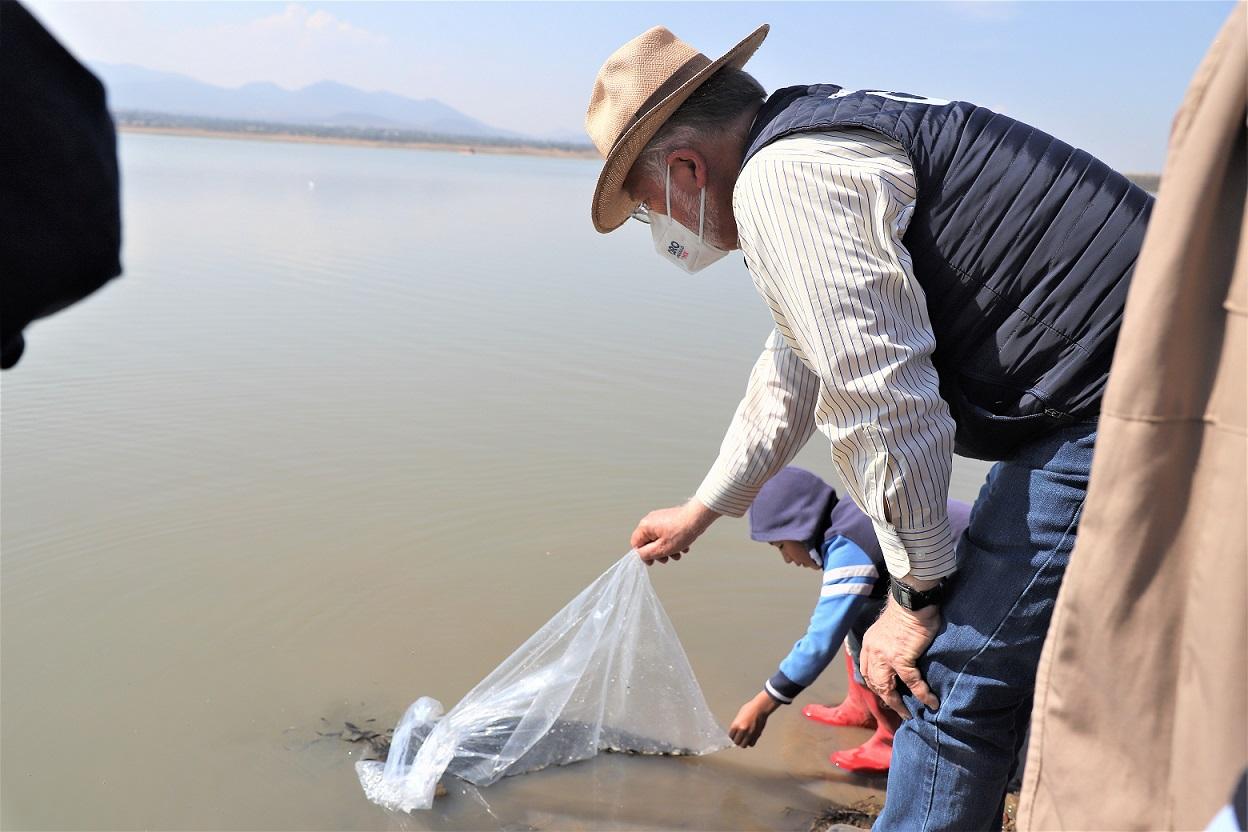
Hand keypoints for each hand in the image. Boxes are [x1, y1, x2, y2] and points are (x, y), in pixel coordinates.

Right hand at [630, 499, 718, 563]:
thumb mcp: (662, 548)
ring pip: (659, 539)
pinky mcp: (669, 518)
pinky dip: (673, 541)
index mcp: (645, 526)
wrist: (698, 518)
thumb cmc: (681, 531)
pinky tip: (683, 546)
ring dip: (668, 549)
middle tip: (668, 558)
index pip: (636, 544)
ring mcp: (660, 518)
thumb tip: (640, 555)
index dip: (644, 555)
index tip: (653, 561)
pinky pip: (667, 533)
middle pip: (648, 542)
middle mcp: (650, 520)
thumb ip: (647, 554)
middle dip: (659, 553)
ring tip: (678, 553)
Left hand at [729, 691, 778, 747]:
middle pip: (736, 742)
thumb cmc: (750, 709)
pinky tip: (750, 738)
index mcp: (736, 725)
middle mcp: (742, 730)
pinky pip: (751, 744)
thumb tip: (736, 732)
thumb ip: (737, 724)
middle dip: (737, 741)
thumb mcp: (739, 716)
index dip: (732, 736)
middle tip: (738, 738)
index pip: (730, 736)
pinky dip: (750, 742)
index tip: (733, 736)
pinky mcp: (756, 735)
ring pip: (744, 745)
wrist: (760, 708)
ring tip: (744, 739)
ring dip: (743, 743)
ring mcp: (750, 733)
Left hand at [860, 596, 941, 718]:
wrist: (912, 599)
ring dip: (899, 704)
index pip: (867, 671)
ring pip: (888, 687)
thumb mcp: (887, 629)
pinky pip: (911, 682)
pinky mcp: (901, 657)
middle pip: (875, 683)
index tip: (885, 695)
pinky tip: (931, 702)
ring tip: (909, 714)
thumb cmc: (906, 610)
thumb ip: (887, 643)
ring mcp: (885, 656)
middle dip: (886, 699)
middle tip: (899, 710)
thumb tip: (897, 654)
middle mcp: (872, 651)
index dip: (875, 685)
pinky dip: (921, 694)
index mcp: (869, 644)